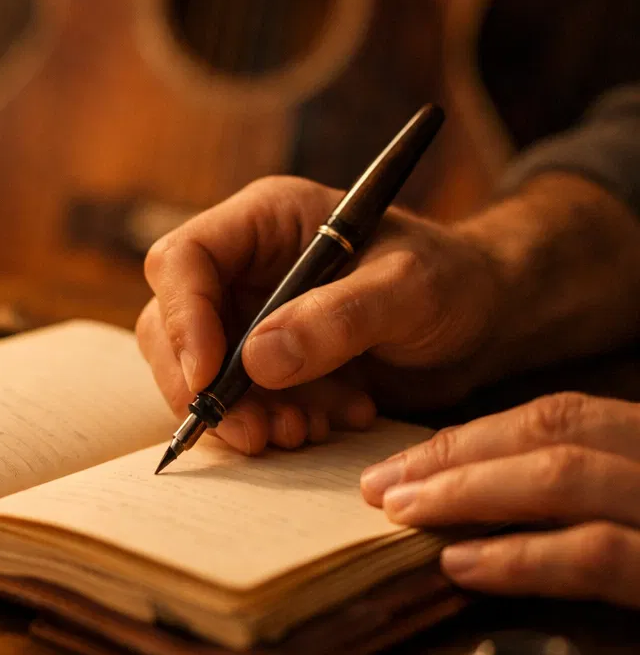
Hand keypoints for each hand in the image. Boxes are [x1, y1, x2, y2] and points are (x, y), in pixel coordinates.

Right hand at [136, 176, 502, 454]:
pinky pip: (240, 400)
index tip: (211, 381)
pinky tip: (332, 422)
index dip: (183, 320)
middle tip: (256, 434)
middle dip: (206, 386)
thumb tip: (255, 362)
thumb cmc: (453, 279)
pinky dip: (273, 422)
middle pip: (171, 322)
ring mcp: (251, 314)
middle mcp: (244, 265)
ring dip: (242, 413)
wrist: (483, 318)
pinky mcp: (268, 361)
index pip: (183, 260)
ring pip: (199, 370)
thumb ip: (339, 319)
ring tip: (307, 432)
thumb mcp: (409, 289)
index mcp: (264, 220)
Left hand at [360, 392, 639, 607]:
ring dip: (469, 493)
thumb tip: (474, 500)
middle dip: (453, 457)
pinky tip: (462, 564)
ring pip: (562, 477)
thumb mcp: (631, 503)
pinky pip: (597, 553)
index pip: (557, 420)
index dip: (472, 440)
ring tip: (402, 514)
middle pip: (550, 434)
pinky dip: (523, 556)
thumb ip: (583, 494)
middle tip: (377, 486)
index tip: (401, 464)